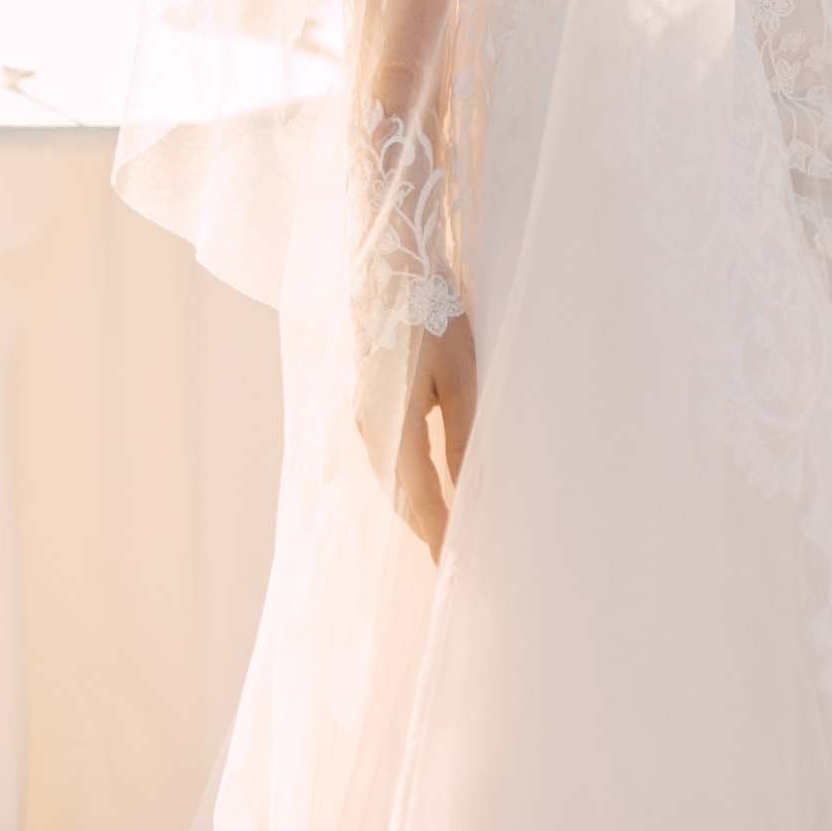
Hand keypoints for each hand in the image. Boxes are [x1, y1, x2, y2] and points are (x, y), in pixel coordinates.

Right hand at [354, 309, 477, 562]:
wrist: (390, 263)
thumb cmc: (430, 316)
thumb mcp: (458, 377)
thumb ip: (460, 439)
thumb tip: (466, 492)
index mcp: (392, 426)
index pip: (418, 499)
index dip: (437, 534)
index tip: (453, 567)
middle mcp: (371, 427)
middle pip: (399, 493)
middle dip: (425, 526)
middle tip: (450, 559)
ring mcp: (365, 411)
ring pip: (391, 474)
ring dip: (415, 503)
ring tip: (443, 528)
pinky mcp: (369, 397)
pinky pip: (388, 453)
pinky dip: (407, 477)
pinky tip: (426, 480)